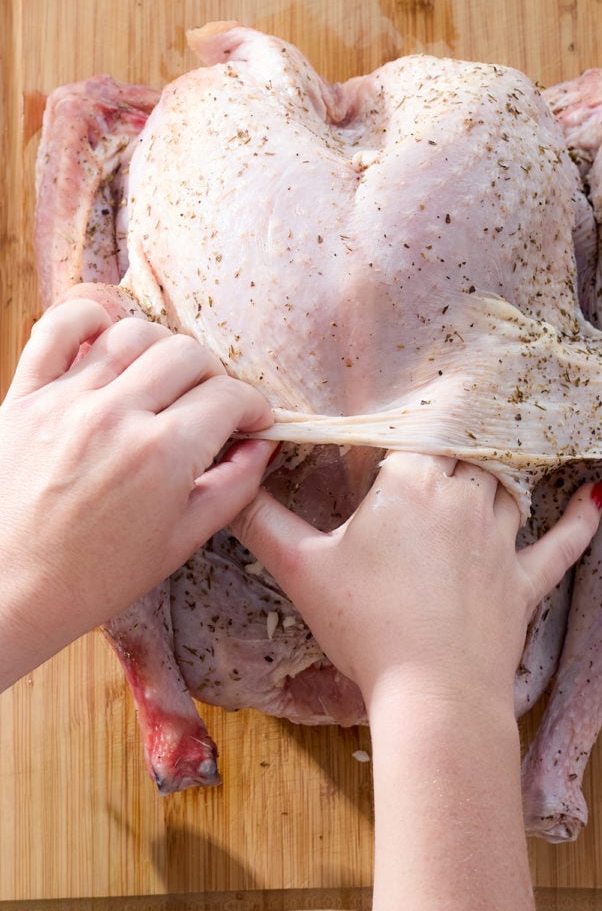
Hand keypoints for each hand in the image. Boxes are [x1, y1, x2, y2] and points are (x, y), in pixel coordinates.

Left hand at [0, 298, 273, 687]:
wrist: (4, 594)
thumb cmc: (91, 579)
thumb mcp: (179, 543)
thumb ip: (232, 488)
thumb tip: (262, 447)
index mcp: (161, 455)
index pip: (229, 396)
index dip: (254, 406)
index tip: (253, 420)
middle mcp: (116, 414)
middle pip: (189, 355)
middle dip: (216, 376)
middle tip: (213, 404)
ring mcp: (66, 399)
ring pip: (134, 333)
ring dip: (162, 349)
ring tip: (163, 379)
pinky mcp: (25, 395)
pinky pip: (58, 329)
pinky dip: (88, 320)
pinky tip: (106, 339)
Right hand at [232, 452, 601, 710]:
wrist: (432, 694)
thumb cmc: (365, 625)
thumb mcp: (301, 569)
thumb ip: (261, 521)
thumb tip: (226, 488)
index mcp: (412, 484)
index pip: (421, 430)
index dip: (417, 417)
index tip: (416, 398)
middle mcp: (464, 498)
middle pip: (468, 451)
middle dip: (459, 439)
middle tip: (456, 421)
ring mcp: (501, 540)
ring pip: (508, 486)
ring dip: (503, 471)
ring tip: (500, 453)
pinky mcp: (525, 581)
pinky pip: (560, 543)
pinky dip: (578, 521)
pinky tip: (592, 498)